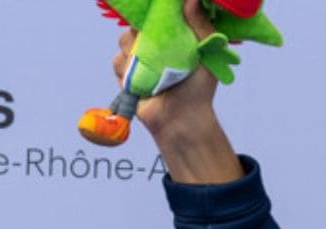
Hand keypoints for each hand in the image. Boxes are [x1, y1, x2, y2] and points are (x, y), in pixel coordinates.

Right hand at [112, 0, 241, 182]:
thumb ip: (200, 27)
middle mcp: (155, 45)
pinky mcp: (127, 73)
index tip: (154, 11)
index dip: (153, 11)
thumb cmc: (199, 89)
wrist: (182, 119)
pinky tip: (144, 82)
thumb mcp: (207, 55)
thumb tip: (191, 0)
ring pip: (125, 40)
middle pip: (137, 24)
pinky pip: (118, 61)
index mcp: (174, 37)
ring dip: (137, 53)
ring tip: (155, 69)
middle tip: (157, 44)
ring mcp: (139, 58)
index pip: (158, 15)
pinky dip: (128, 70)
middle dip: (142, 30)